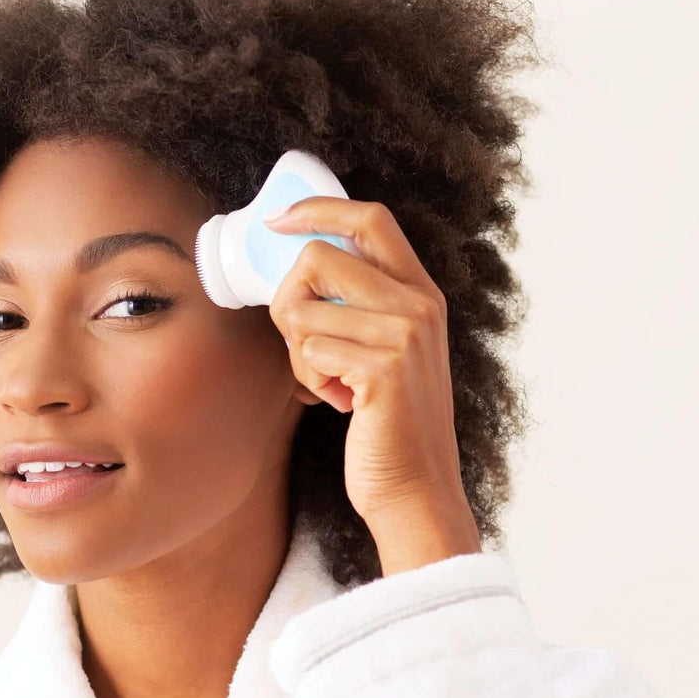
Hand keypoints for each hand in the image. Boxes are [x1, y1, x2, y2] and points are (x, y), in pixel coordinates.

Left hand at [266, 196, 480, 559]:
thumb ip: (361, 305)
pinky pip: (309, 350)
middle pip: (316, 257)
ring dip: (299, 353)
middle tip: (303, 344)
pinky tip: (339, 402)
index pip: (370, 217)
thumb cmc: (388, 424)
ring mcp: (404, 334)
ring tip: (330, 382)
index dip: (317, 209)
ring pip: (301, 309)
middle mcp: (418, 304)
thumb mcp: (389, 350)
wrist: (414, 488)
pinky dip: (309, 380)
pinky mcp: (383, 368)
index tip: (277, 222)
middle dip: (287, 300)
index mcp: (421, 292)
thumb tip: (297, 266)